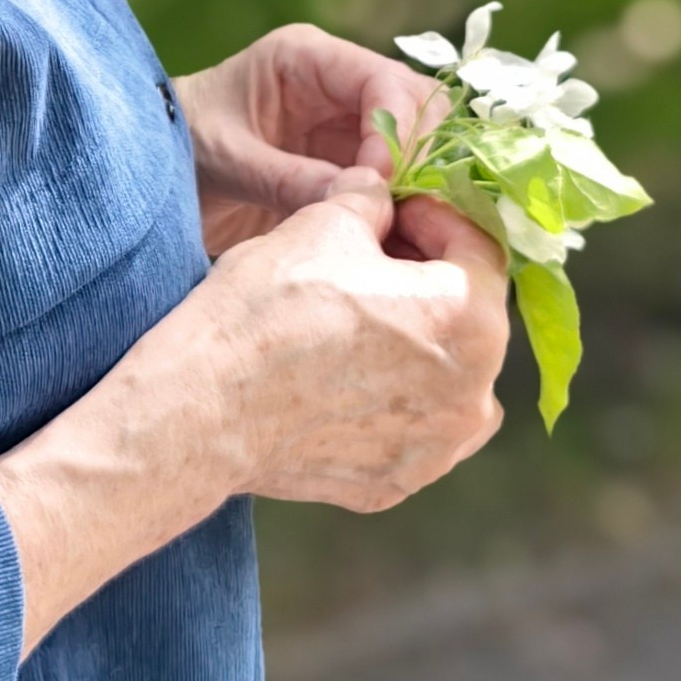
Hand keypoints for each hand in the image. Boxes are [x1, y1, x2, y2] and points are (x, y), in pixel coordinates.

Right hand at [0, 168, 509, 652]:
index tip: (395, 211)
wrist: (202, 410)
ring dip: (416, 340)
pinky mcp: (397, 482)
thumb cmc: (265, 310)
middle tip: (372, 257)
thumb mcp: (323, 224)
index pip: (479, 248)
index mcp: (470, 320)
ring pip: (446, 375)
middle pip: (469, 315)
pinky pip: (411, 425)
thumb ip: (373, 202)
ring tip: (355, 318)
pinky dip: (389, 398)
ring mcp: (437, 449)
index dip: (434, 217)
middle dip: (426, 278)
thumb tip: (381, 198)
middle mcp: (474, 394)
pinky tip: (338, 374)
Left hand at [176, 22, 442, 254]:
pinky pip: (396, 178)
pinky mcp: (347, 161)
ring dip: (416, 182)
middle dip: (417, 155)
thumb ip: (288, 177)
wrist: (147, 176)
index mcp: (304, 58)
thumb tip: (360, 196)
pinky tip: (392, 235)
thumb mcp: (226, 160)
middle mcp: (335, 82)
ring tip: (396, 224)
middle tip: (400, 207)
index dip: (396, 129)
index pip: (382, 79)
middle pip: (415, 104)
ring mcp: (345, 121)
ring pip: (417, 142)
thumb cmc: (176, 147)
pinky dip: (403, 204)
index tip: (381, 183)